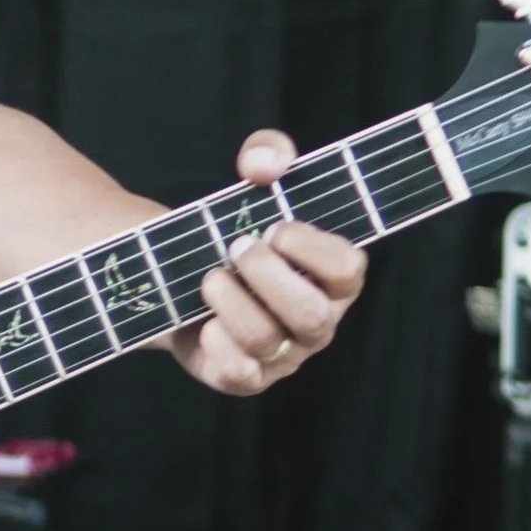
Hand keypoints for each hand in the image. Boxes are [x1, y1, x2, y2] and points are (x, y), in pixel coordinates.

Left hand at [170, 130, 367, 396]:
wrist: (182, 275)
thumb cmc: (236, 229)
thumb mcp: (255, 182)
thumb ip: (268, 152)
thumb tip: (264, 166)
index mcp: (333, 278)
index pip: (348, 270)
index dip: (313, 248)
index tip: (276, 227)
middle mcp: (317, 322)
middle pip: (311, 315)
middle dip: (267, 276)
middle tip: (237, 248)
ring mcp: (282, 355)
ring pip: (267, 341)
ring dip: (233, 303)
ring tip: (211, 277)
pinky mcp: (243, 378)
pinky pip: (238, 373)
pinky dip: (217, 344)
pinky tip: (203, 319)